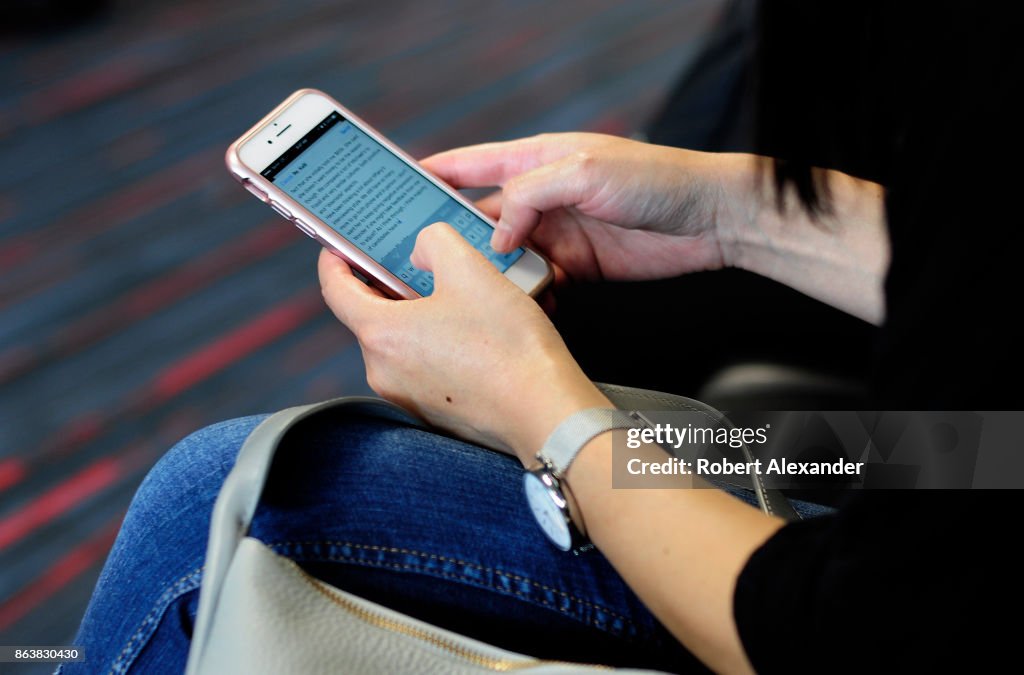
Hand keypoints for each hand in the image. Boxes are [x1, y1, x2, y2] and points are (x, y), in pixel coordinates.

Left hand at [318, 223, 609, 461]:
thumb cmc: (509, 346)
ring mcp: (407, 396)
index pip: (335, 290)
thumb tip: (421, 250)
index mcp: (380, 335)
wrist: (546, 412)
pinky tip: (474, 334)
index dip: (336, 260)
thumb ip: (434, 241)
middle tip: (422, 262)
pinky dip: (438, 344)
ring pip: (402, 341)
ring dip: (421, 315)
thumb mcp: (470, 269)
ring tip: (461, 297)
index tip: (341, 245)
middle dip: (392, 285)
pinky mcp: (434, 412)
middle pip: (372, 315)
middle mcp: (383, 372)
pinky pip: (424, 366)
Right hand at [421, 132, 734, 282]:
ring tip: (462, 289)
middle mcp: (543, 197)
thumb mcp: (583, 172)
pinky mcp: (577, 265)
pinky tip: (512, 305)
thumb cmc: (655, 180)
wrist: (709, 221)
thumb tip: (495, 233)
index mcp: (538, 160)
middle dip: (452, 234)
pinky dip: (523, 293)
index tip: (399, 187)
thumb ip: (530, 196)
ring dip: (489, 272)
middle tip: (419, 256)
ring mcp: (558, 232)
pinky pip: (536, 281)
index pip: (474, 164)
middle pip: (483, 217)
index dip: (436, 174)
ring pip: (506, 255)